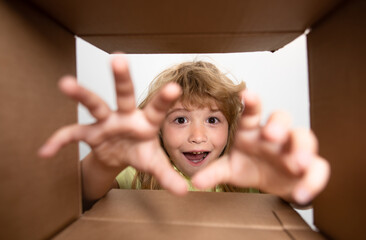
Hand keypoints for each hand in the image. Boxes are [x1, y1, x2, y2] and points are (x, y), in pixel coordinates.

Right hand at [38, 55, 186, 195]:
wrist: (121, 157)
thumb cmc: (141, 153)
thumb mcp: (153, 164)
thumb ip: (167, 176)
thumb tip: (185, 191)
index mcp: (146, 121)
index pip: (156, 108)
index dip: (164, 99)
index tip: (174, 88)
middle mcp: (125, 116)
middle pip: (124, 94)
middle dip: (121, 78)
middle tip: (118, 58)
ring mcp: (106, 122)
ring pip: (94, 104)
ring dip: (80, 94)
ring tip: (65, 83)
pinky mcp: (90, 133)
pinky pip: (72, 134)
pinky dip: (59, 141)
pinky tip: (46, 151)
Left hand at [192, 91, 329, 204]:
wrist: (270, 185)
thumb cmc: (250, 168)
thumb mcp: (230, 170)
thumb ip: (214, 173)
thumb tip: (196, 181)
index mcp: (251, 132)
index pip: (251, 112)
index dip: (251, 102)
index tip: (247, 94)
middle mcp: (274, 136)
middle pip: (282, 118)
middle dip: (277, 124)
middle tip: (271, 135)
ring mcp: (293, 149)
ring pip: (304, 137)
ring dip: (302, 148)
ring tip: (298, 164)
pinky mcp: (309, 167)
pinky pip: (319, 169)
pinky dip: (312, 181)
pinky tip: (300, 194)